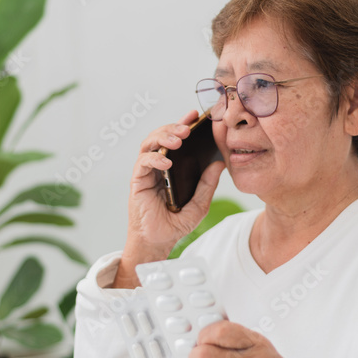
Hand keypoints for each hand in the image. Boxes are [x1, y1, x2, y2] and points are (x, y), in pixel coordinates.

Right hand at [114, 110, 224, 287]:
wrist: (158, 242)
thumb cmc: (175, 224)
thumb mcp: (199, 204)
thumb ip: (208, 184)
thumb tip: (219, 163)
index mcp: (172, 167)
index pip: (177, 139)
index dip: (184, 124)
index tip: (196, 115)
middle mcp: (158, 165)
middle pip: (161, 136)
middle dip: (174, 127)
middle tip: (187, 128)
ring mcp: (147, 172)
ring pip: (150, 143)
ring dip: (163, 137)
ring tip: (178, 139)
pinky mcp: (138, 180)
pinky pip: (143, 162)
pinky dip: (155, 158)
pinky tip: (167, 161)